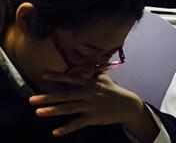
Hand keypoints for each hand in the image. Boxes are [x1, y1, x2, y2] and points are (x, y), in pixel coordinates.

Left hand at [29, 72, 153, 137]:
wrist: (128, 105)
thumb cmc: (113, 91)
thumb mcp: (104, 78)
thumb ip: (93, 71)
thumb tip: (90, 59)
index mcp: (90, 83)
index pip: (71, 78)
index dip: (57, 76)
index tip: (43, 74)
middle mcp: (89, 93)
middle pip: (65, 95)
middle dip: (48, 97)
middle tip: (31, 100)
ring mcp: (90, 106)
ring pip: (69, 109)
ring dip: (53, 111)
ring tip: (38, 113)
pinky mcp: (93, 118)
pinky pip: (78, 123)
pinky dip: (66, 128)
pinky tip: (55, 132)